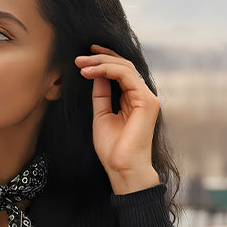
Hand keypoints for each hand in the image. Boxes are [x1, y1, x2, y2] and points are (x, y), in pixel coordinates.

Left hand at [75, 44, 160, 193]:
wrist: (122, 168)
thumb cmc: (113, 149)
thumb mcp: (101, 115)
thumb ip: (102, 95)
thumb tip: (96, 74)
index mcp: (134, 100)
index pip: (121, 72)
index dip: (104, 61)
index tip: (83, 59)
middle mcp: (143, 96)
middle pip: (123, 65)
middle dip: (100, 58)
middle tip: (79, 59)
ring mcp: (147, 97)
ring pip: (125, 67)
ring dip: (100, 63)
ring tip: (81, 65)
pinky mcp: (146, 101)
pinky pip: (126, 76)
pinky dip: (107, 71)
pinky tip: (91, 73)